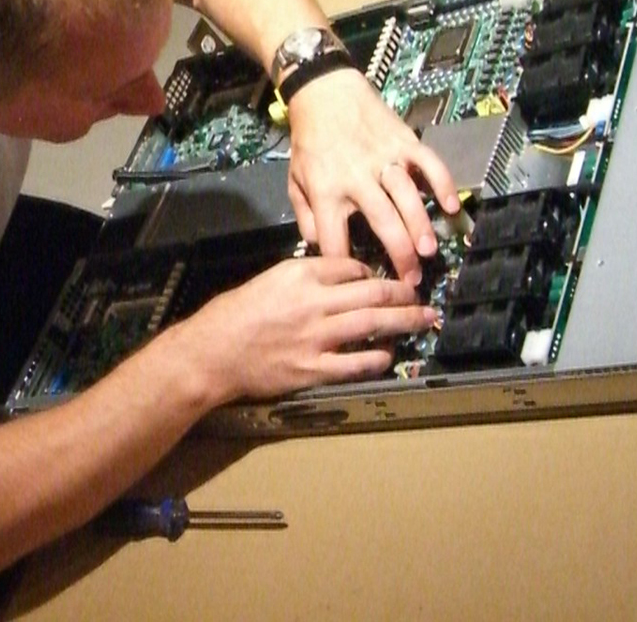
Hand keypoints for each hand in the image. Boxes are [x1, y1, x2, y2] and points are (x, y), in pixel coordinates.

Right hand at [176, 256, 434, 401]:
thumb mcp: (271, 278)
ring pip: (372, 324)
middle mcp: (314, 302)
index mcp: (301, 274)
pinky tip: (390, 354)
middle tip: (421, 295)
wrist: (213, 352)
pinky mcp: (314, 369)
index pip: (350, 266)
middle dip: (402, 293)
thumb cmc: (237, 312)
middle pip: (372, 292)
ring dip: (403, 321)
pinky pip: (356, 364)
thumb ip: (307, 277)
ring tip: (423, 319)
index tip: (384, 277)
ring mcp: (316, 337)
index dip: (373, 271)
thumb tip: (342, 279)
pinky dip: (378, 358)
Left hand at [283, 68, 458, 284]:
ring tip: (429, 251)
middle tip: (411, 279)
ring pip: (407, 196)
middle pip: (381, 223)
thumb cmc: (310, 141)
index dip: (348, 266)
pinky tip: (452, 206)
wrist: (323, 92)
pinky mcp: (403, 141)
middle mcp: (356, 177)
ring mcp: (383, 158)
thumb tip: (321, 248)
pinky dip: (443, 184)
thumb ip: (306, 217)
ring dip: (420, 225)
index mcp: (326, 190)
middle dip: (399, 255)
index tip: (363, 283)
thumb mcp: (294, 181)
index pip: (336, 239)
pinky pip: (429, 163)